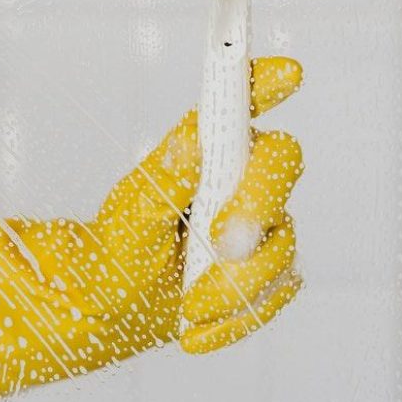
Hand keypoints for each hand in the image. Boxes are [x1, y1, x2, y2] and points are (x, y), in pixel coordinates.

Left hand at [0, 56, 304, 398]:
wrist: (113, 308)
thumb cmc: (119, 247)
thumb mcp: (131, 213)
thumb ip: (166, 178)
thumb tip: (194, 140)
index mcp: (207, 148)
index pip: (244, 100)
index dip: (268, 81)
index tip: (288, 72)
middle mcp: (241, 176)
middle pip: (282, 164)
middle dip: (257, 206)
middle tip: (220, 241)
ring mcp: (264, 224)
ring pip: (282, 242)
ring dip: (234, 283)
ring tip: (189, 306)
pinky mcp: (272, 271)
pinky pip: (277, 292)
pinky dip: (237, 317)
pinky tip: (198, 328)